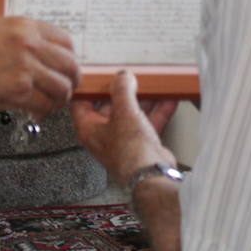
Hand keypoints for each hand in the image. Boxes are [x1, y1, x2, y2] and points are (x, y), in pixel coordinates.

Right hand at [0, 16, 80, 119]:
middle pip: (70, 64)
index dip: (70, 56)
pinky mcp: (18, 92)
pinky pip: (45, 104)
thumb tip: (37, 43)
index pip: (65, 40)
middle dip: (72, 79)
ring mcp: (26, 69)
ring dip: (61, 98)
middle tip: (67, 87)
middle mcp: (30, 45)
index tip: (66, 65)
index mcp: (25, 26)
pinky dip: (45, 111)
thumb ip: (18, 32)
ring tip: (53, 103)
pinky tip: (38, 112)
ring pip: (62, 87)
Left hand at [72, 70, 178, 186]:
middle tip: (129, 77)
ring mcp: (123, 140)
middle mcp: (103, 136)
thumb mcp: (124, 111)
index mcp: (89, 128)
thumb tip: (122, 77)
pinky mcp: (141, 145)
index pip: (82, 102)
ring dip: (143, 99)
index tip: (98, 75)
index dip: (89, 87)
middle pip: (110, 106)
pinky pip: (148, 123)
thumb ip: (122, 90)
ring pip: (132, 114)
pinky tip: (168, 99)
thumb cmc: (130, 152)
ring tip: (151, 85)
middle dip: (122, 91)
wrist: (151, 175)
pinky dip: (158, 111)